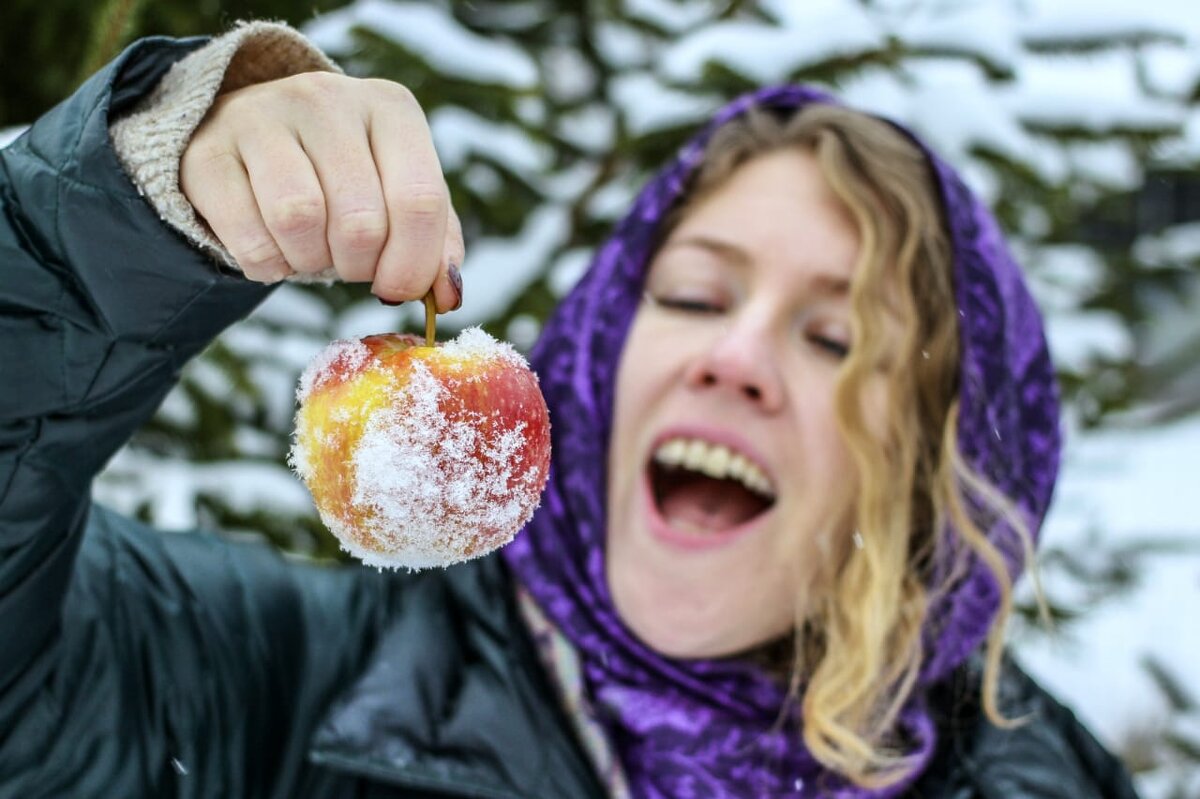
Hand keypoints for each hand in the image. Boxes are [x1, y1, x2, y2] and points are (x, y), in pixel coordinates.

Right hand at [180, 72, 463, 310]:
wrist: (250, 144)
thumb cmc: (342, 181)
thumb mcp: (397, 196)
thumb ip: (434, 244)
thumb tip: (447, 297)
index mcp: (391, 108)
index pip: (421, 202)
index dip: (413, 264)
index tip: (396, 287)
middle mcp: (328, 98)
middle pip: (361, 222)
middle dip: (358, 266)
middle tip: (348, 263)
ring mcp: (262, 115)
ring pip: (299, 220)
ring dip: (310, 263)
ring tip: (310, 252)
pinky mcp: (209, 150)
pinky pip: (249, 236)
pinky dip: (266, 265)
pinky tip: (273, 251)